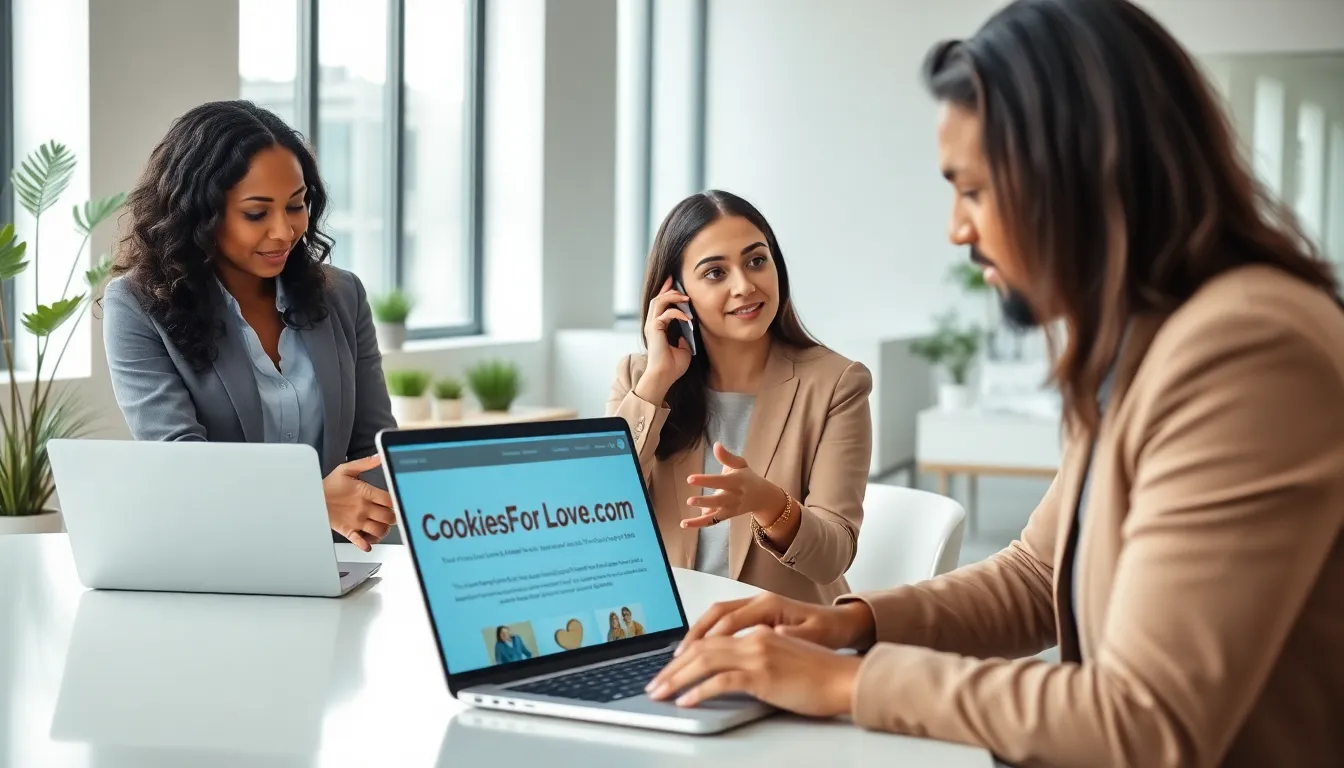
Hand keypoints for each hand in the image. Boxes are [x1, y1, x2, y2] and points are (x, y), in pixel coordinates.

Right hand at [323, 454, 396, 551]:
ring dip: (384, 530)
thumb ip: (365, 463)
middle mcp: (362, 509)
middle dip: (393, 516)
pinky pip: (360, 542)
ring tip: (383, 525)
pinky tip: (369, 542)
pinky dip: (367, 544)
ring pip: (379, 531)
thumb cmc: (329, 485)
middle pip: (388, 517)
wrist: (310, 498)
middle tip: (391, 514)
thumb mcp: (346, 469)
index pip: (390, 500)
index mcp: (364, 493)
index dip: (397, 502)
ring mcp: (356, 521)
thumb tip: (380, 456)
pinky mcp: (347, 531)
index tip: (397, 501)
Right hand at [637, 277, 692, 401]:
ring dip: (672, 296)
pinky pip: (665, 314)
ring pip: (658, 302)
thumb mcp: (684, 349)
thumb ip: (684, 339)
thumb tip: (688, 333)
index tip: (674, 283)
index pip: (660, 305)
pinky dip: (678, 313)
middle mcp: (652, 325)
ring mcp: (651, 326)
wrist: (664, 376)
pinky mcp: (654, 329)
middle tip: (677, 281)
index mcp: (657, 328)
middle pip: (656, 299)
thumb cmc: (673, 367)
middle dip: (667, 289)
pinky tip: (688, 319)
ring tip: (685, 298)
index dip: (666, 293)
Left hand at [647, 628, 861, 716]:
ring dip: (677, 678)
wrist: (846, 678)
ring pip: (704, 661)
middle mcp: (754, 637)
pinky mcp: (763, 675)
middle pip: (701, 647)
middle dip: (672, 667)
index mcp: (758, 629)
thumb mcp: (784, 656)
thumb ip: (759, 656)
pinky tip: (686, 701)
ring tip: (660, 693)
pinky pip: (721, 681)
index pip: (711, 636)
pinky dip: (699, 691)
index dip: (686, 651)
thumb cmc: (821, 673)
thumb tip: (733, 670)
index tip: (669, 668)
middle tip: (655, 684)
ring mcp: (758, 654)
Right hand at [678, 592, 876, 651]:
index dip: (709, 639)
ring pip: (716, 615)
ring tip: (680, 655)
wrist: (843, 623)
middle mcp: (759, 601)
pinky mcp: (756, 615)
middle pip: (715, 614)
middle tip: (675, 659)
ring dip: (697, 634)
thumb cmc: (830, 630)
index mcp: (770, 605)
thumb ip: (792, 637)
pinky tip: (700, 650)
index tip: (692, 655)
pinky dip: (708, 633)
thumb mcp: (815, 636)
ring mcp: (756, 606)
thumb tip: (772, 636)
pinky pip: (724, 620)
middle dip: (693, 636)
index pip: (730, 621)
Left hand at [682, 443, 783, 528]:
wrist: (763, 497)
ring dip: (700, 519)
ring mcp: (730, 509)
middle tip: (689, 501)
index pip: (720, 481)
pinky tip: (684, 524)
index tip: (690, 479)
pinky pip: (712, 521)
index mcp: (737, 481)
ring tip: (684, 521)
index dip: (705, 481)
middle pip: (719, 501)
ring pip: (715, 515)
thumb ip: (727, 457)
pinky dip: (699, 524)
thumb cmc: (747, 477)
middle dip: (704, 502)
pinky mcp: (726, 516)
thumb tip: (716, 445)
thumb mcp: (740, 465)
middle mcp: (734, 497)